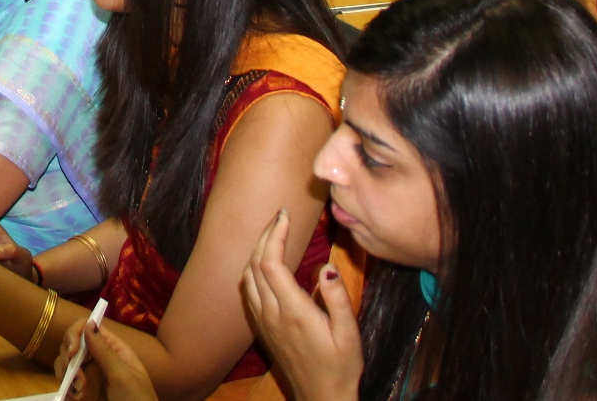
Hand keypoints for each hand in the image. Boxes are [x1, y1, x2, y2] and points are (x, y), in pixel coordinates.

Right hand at [55, 316, 158, 400]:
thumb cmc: (137, 399)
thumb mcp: (123, 375)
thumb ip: (104, 351)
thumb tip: (89, 322)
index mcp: (112, 348)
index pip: (87, 328)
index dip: (75, 333)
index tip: (72, 351)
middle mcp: (97, 358)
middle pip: (71, 344)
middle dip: (68, 359)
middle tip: (77, 380)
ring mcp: (88, 375)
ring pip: (64, 364)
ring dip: (66, 375)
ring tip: (80, 393)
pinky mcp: (80, 391)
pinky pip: (65, 383)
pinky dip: (66, 389)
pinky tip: (76, 398)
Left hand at [241, 209, 361, 400]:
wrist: (321, 398)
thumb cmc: (341, 367)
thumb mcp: (349, 334)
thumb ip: (338, 299)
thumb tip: (327, 268)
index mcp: (293, 311)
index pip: (271, 262)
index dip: (274, 234)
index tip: (285, 215)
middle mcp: (272, 313)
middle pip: (255, 264)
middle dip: (264, 235)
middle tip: (280, 217)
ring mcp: (264, 321)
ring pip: (247, 276)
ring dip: (256, 250)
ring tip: (273, 234)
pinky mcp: (262, 328)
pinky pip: (248, 291)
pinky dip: (252, 269)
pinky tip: (265, 263)